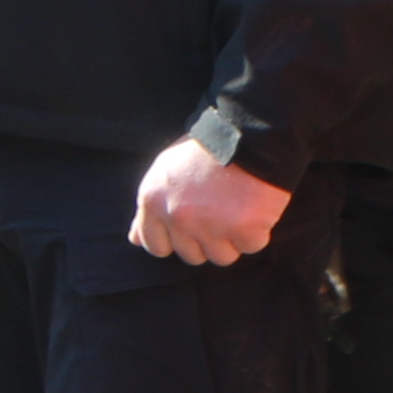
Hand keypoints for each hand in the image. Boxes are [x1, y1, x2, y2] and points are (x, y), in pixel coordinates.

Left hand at [128, 139, 289, 264]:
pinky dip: (257, 232)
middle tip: (219, 214)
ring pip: (221, 257)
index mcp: (153, 201)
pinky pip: (251, 246)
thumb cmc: (205, 151)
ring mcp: (211, 226)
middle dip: (205, 240)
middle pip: (191, 255)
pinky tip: (256, 208)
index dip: (173, 240)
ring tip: (237, 211)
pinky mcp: (245, 230)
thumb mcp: (164, 171)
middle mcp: (178, 217)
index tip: (188, 230)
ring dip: (232, 240)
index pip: (154, 245)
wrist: (247, 135)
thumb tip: (135, 239)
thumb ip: (150, 207)